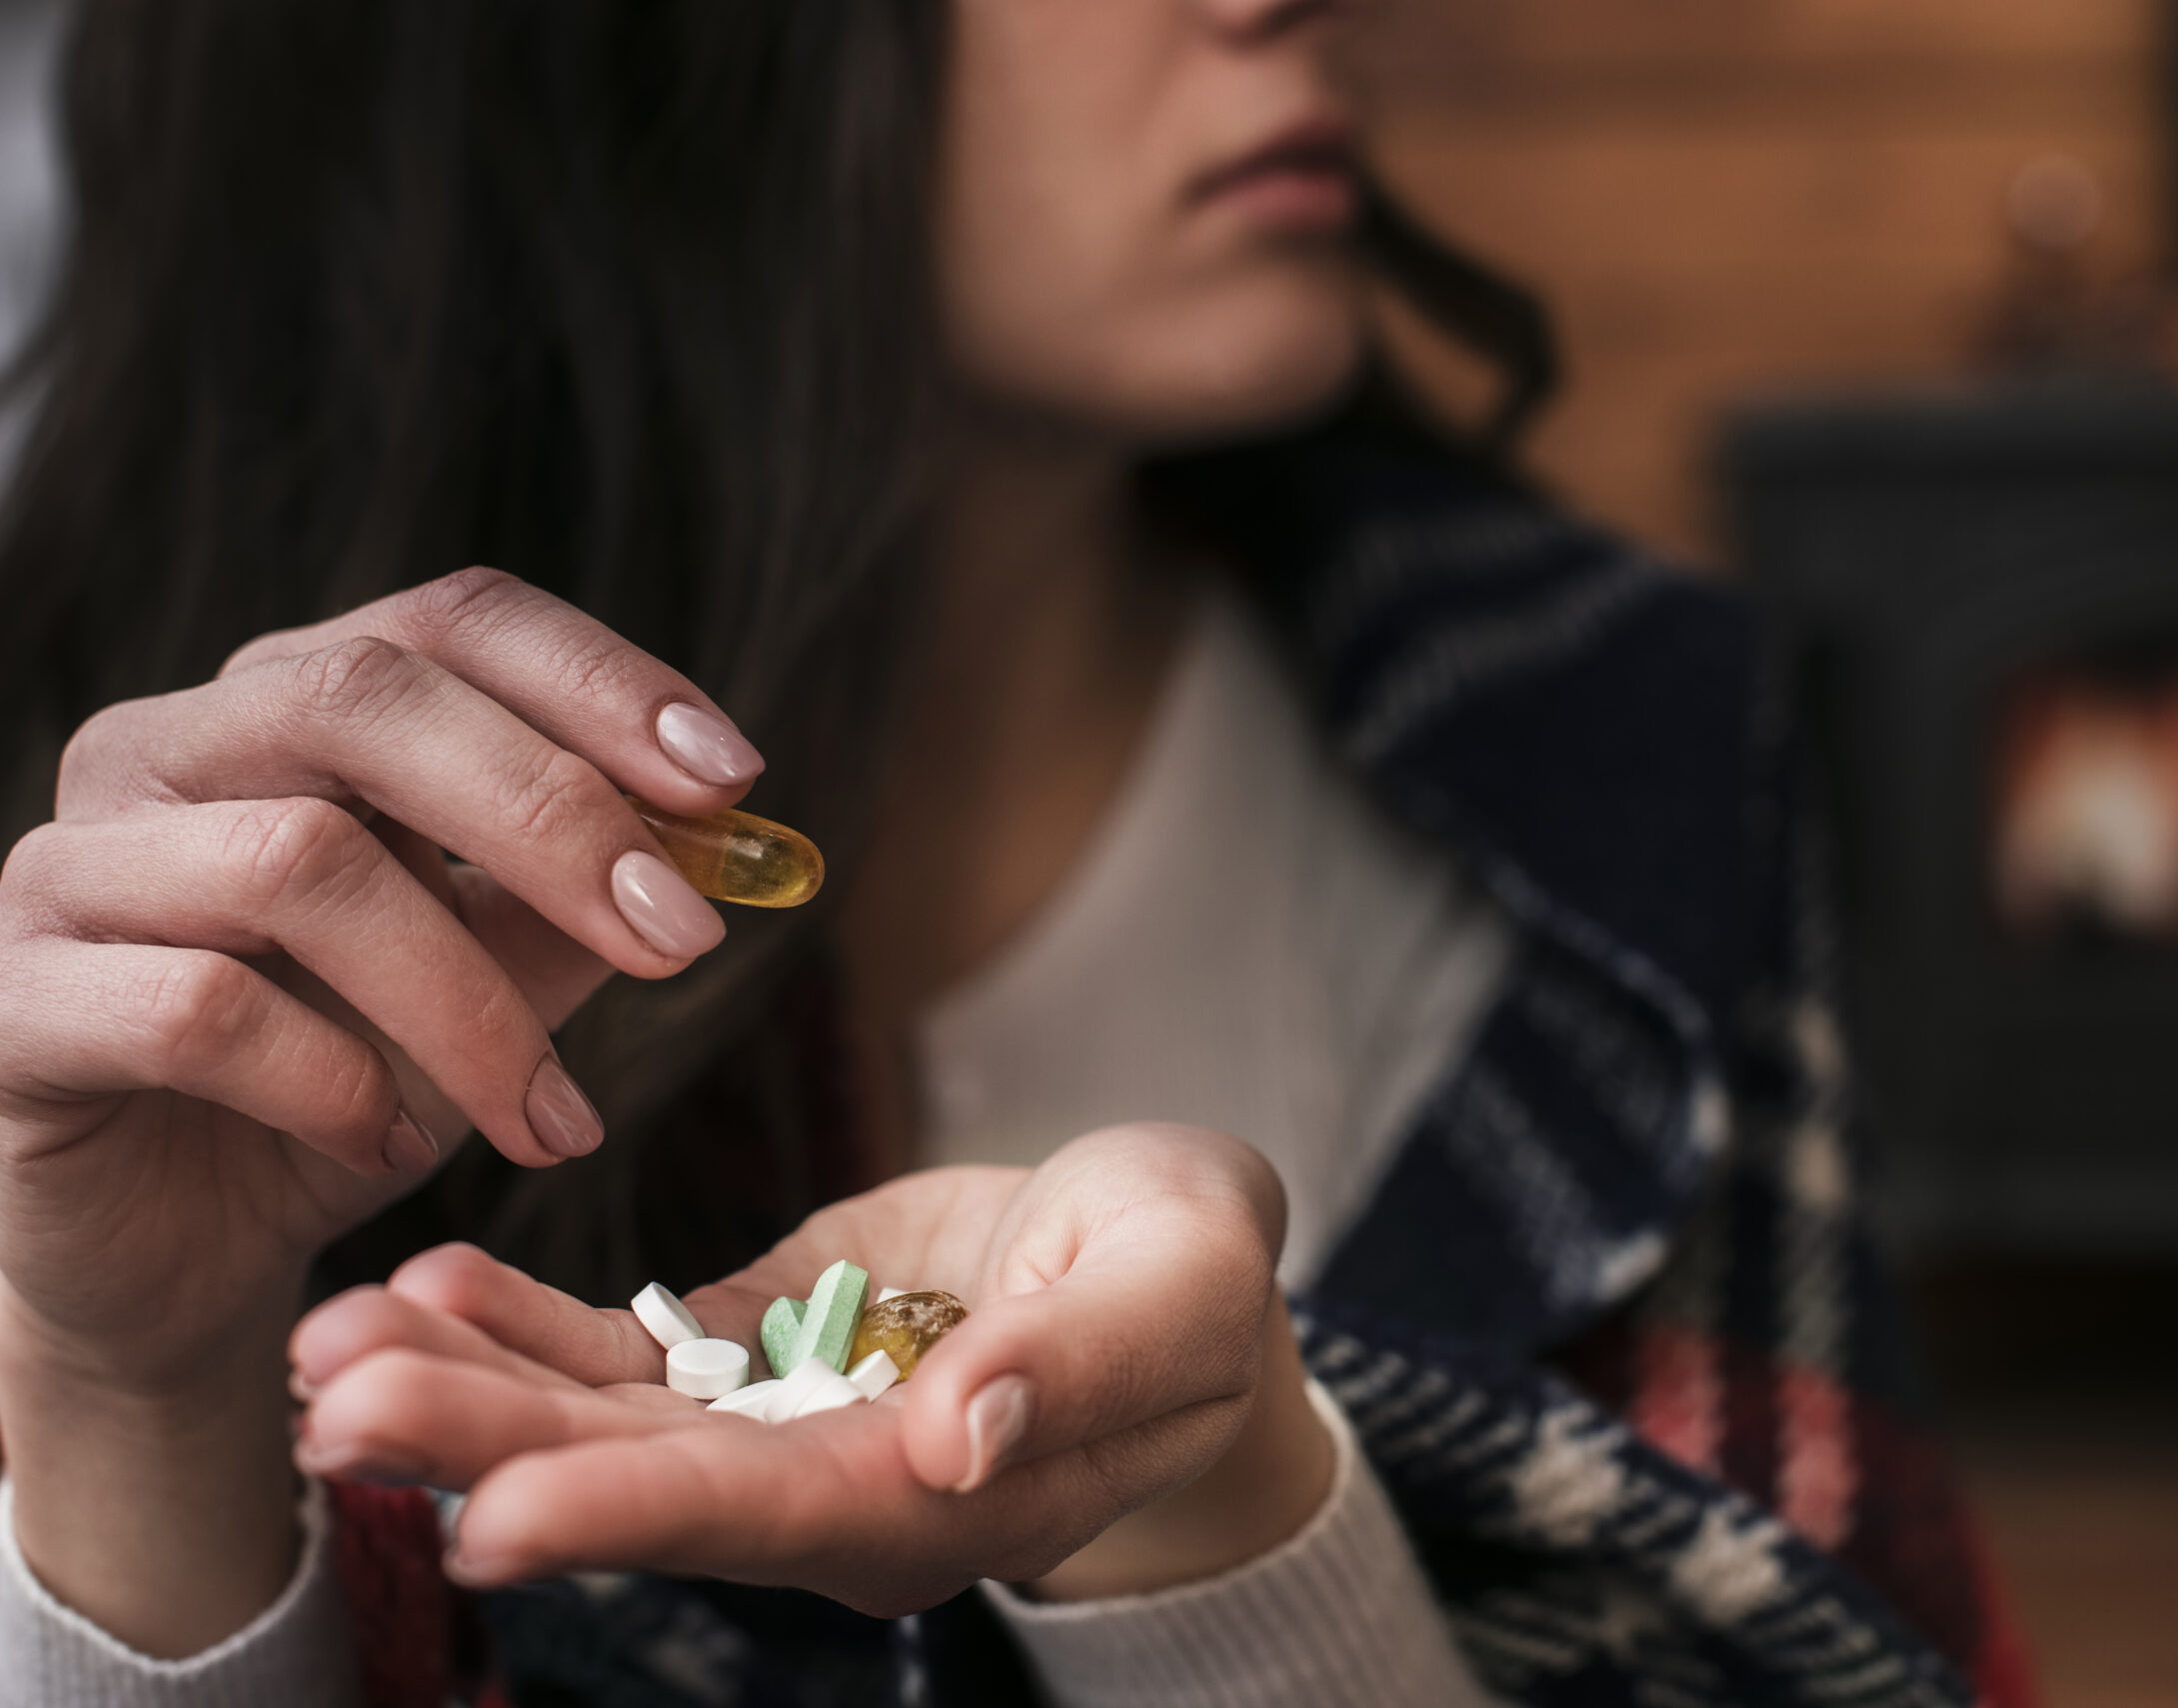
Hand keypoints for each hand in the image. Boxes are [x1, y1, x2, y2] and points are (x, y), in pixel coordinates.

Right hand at [0, 568, 759, 1650]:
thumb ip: (586, 901)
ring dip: (467, 1004)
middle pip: (367, 702)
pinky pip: (195, 1009)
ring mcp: (70, 867)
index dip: (597, 681)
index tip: (732, 780)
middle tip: (683, 943)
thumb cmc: (342, 1081)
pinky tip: (392, 1142)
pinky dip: (331, 1080)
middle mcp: (161, 750)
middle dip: (555, 819)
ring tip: (553, 1121)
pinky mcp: (15, 1004)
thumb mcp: (493, 981)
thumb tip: (727, 843)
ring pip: (298, 862)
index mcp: (286, 709)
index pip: (447, 622)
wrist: (176, 1247)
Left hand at [290, 1124, 1327, 1613]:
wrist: (1167, 1261)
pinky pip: (625, 1354)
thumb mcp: (1179, 1293)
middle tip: (338, 1404)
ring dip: (469, 1388)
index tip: (486, 1514)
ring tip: (336, 1343)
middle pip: (650, 1485)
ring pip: (608, 1426)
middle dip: (489, 1448)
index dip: (633, 1514)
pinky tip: (430, 1284)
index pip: (776, 1515)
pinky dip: (525, 1325)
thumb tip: (954, 1439)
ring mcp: (784, 1425)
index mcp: (947, 1499)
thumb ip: (1072, 1368)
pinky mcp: (756, 1351)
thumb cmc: (1196, 1277)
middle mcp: (839, 1490)